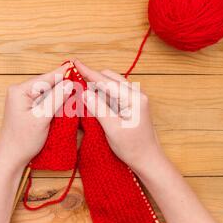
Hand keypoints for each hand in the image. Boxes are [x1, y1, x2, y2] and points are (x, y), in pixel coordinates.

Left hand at [0, 63, 72, 169]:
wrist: (11, 158)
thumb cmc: (22, 140)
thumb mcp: (42, 118)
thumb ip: (56, 99)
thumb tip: (70, 83)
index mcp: (20, 90)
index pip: (46, 78)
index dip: (63, 73)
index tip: (78, 67)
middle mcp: (20, 92)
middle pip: (47, 84)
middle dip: (64, 86)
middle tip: (82, 85)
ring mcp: (24, 100)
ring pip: (48, 93)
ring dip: (61, 95)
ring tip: (77, 94)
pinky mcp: (29, 108)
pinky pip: (46, 101)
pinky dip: (56, 103)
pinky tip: (67, 104)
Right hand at [75, 60, 162, 174]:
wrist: (148, 160)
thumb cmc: (133, 147)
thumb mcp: (112, 128)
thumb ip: (98, 108)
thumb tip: (83, 91)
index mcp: (134, 97)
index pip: (106, 81)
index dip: (88, 72)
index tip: (74, 63)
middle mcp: (136, 94)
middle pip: (109, 78)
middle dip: (92, 77)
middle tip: (74, 80)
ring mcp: (134, 99)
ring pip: (111, 85)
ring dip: (96, 86)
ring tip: (80, 88)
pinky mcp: (131, 105)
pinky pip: (113, 94)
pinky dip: (102, 94)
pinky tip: (91, 98)